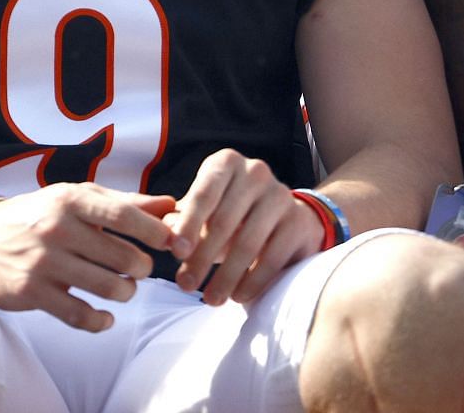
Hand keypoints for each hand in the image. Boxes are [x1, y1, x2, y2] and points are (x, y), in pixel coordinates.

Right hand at [0, 183, 175, 331]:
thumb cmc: (40, 215)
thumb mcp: (76, 199)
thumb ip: (124, 203)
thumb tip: (171, 204)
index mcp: (71, 200)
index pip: (124, 214)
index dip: (155, 231)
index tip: (171, 242)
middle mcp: (57, 228)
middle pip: (123, 257)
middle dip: (141, 267)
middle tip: (139, 268)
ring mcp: (43, 262)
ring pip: (107, 287)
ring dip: (126, 292)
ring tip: (124, 288)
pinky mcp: (32, 292)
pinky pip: (79, 316)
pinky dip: (100, 321)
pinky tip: (106, 317)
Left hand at [167, 150, 322, 305]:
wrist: (289, 217)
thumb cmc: (235, 214)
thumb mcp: (206, 211)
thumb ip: (182, 220)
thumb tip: (165, 235)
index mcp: (226, 163)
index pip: (203, 195)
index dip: (188, 224)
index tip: (176, 253)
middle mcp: (255, 172)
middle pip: (223, 221)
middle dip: (201, 258)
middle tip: (185, 285)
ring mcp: (281, 195)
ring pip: (247, 243)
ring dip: (226, 276)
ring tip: (210, 299)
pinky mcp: (299, 221)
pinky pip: (273, 257)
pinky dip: (253, 281)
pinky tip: (238, 296)